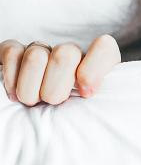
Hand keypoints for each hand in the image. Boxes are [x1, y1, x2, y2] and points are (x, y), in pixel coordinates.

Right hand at [0, 35, 120, 105]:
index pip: (104, 47)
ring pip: (36, 56)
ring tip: (34, 102)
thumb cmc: (73, 115)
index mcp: (97, 64)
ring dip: (32, 88)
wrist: (39, 118)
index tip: (86, 93)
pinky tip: (15, 95)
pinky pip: (12, 53)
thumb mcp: (92, 110)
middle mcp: (70, 52)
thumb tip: (87, 92)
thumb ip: (97, 100)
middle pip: (65, 55)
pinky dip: (12, 78)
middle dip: (56, 88)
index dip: (94, 69)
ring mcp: (43, 50)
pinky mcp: (16, 52)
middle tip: (54, 102)